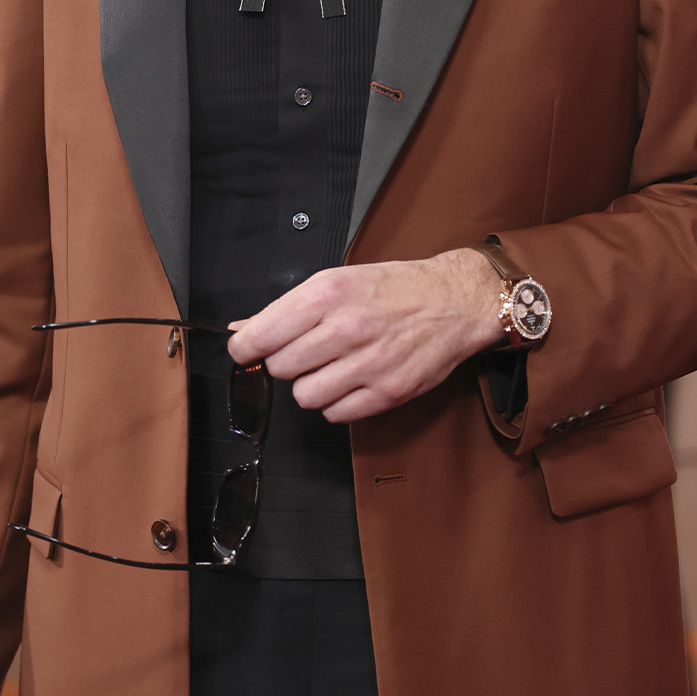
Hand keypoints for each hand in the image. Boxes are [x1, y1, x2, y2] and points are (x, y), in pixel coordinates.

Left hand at [227, 248, 504, 423]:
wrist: (454, 300)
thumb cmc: (394, 288)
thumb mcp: (337, 281)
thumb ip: (287, 308)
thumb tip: (242, 329)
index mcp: (328, 294)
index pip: (261, 336)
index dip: (246, 348)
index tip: (248, 350)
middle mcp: (347, 328)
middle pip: (280, 368)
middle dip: (286, 362)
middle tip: (306, 351)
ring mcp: (369, 363)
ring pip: (305, 396)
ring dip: (311, 385)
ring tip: (331, 367)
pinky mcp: (388, 392)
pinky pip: (336, 414)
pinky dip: (338, 403)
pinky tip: (351, 381)